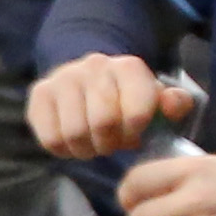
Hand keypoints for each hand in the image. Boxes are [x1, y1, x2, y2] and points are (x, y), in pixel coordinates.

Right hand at [28, 52, 187, 163]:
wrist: (90, 78)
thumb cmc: (129, 98)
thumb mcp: (157, 101)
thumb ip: (175, 104)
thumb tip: (172, 105)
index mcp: (129, 68)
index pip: (137, 113)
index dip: (134, 135)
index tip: (133, 136)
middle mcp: (95, 65)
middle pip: (102, 124)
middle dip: (109, 144)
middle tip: (110, 143)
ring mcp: (64, 77)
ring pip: (74, 133)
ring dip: (86, 149)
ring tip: (93, 143)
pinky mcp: (40, 92)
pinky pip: (50, 138)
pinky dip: (63, 150)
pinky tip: (72, 141)